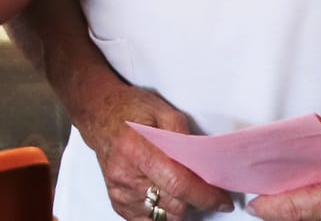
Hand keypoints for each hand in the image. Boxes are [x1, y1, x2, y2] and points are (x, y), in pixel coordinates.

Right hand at [68, 80, 231, 218]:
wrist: (98, 114)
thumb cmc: (129, 110)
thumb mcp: (163, 111)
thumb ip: (185, 137)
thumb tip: (206, 163)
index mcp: (137, 148)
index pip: (178, 184)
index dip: (205, 196)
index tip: (222, 201)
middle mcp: (125, 174)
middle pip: (174, 205)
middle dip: (196, 202)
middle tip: (204, 190)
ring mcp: (120, 191)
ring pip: (164, 217)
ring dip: (181, 209)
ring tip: (182, 189)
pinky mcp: (118, 202)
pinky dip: (163, 212)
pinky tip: (165, 196)